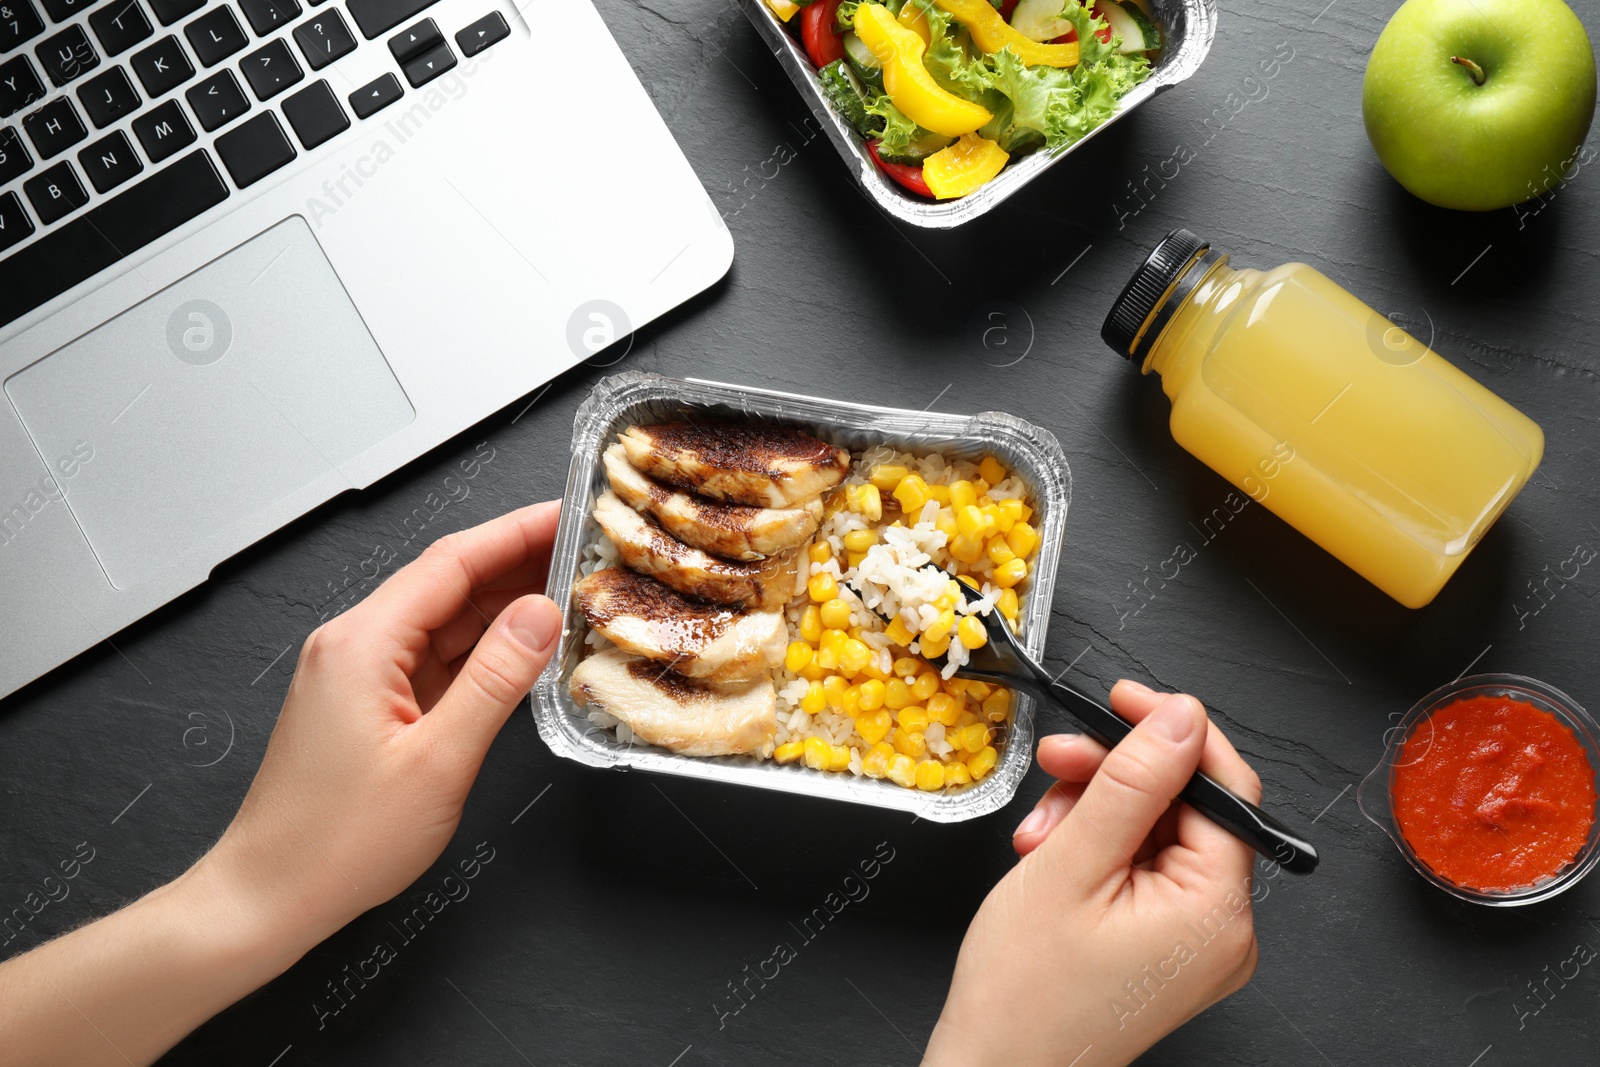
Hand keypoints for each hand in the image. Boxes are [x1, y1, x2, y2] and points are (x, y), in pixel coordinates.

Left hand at [202, 501, 563, 952]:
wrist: (269, 896)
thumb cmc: (338, 842)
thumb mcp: (438, 761)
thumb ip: (496, 680)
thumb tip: (541, 615)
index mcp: (363, 643)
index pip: (453, 562)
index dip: (517, 532)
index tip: (567, 513)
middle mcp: (354, 645)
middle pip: (449, 582)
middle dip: (519, 561)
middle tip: (584, 550)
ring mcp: (359, 673)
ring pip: (444, 619)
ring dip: (504, 605)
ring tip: (569, 591)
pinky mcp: (367, 702)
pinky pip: (434, 656)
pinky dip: (481, 647)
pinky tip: (523, 646)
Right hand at [924, 681, 1261, 1066]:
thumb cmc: (1023, 995)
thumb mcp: (1071, 863)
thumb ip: (1132, 782)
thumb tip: (1180, 718)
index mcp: (1217, 912)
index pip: (1225, 787)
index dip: (1172, 732)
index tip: (1122, 699)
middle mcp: (1224, 931)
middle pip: (1187, 808)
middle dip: (1115, 779)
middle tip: (1057, 763)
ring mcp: (1197, 944)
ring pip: (1158, 834)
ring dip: (1096, 814)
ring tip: (1039, 834)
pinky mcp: (1168, 949)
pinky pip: (1145, 870)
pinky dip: (1098, 851)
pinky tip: (1052, 855)